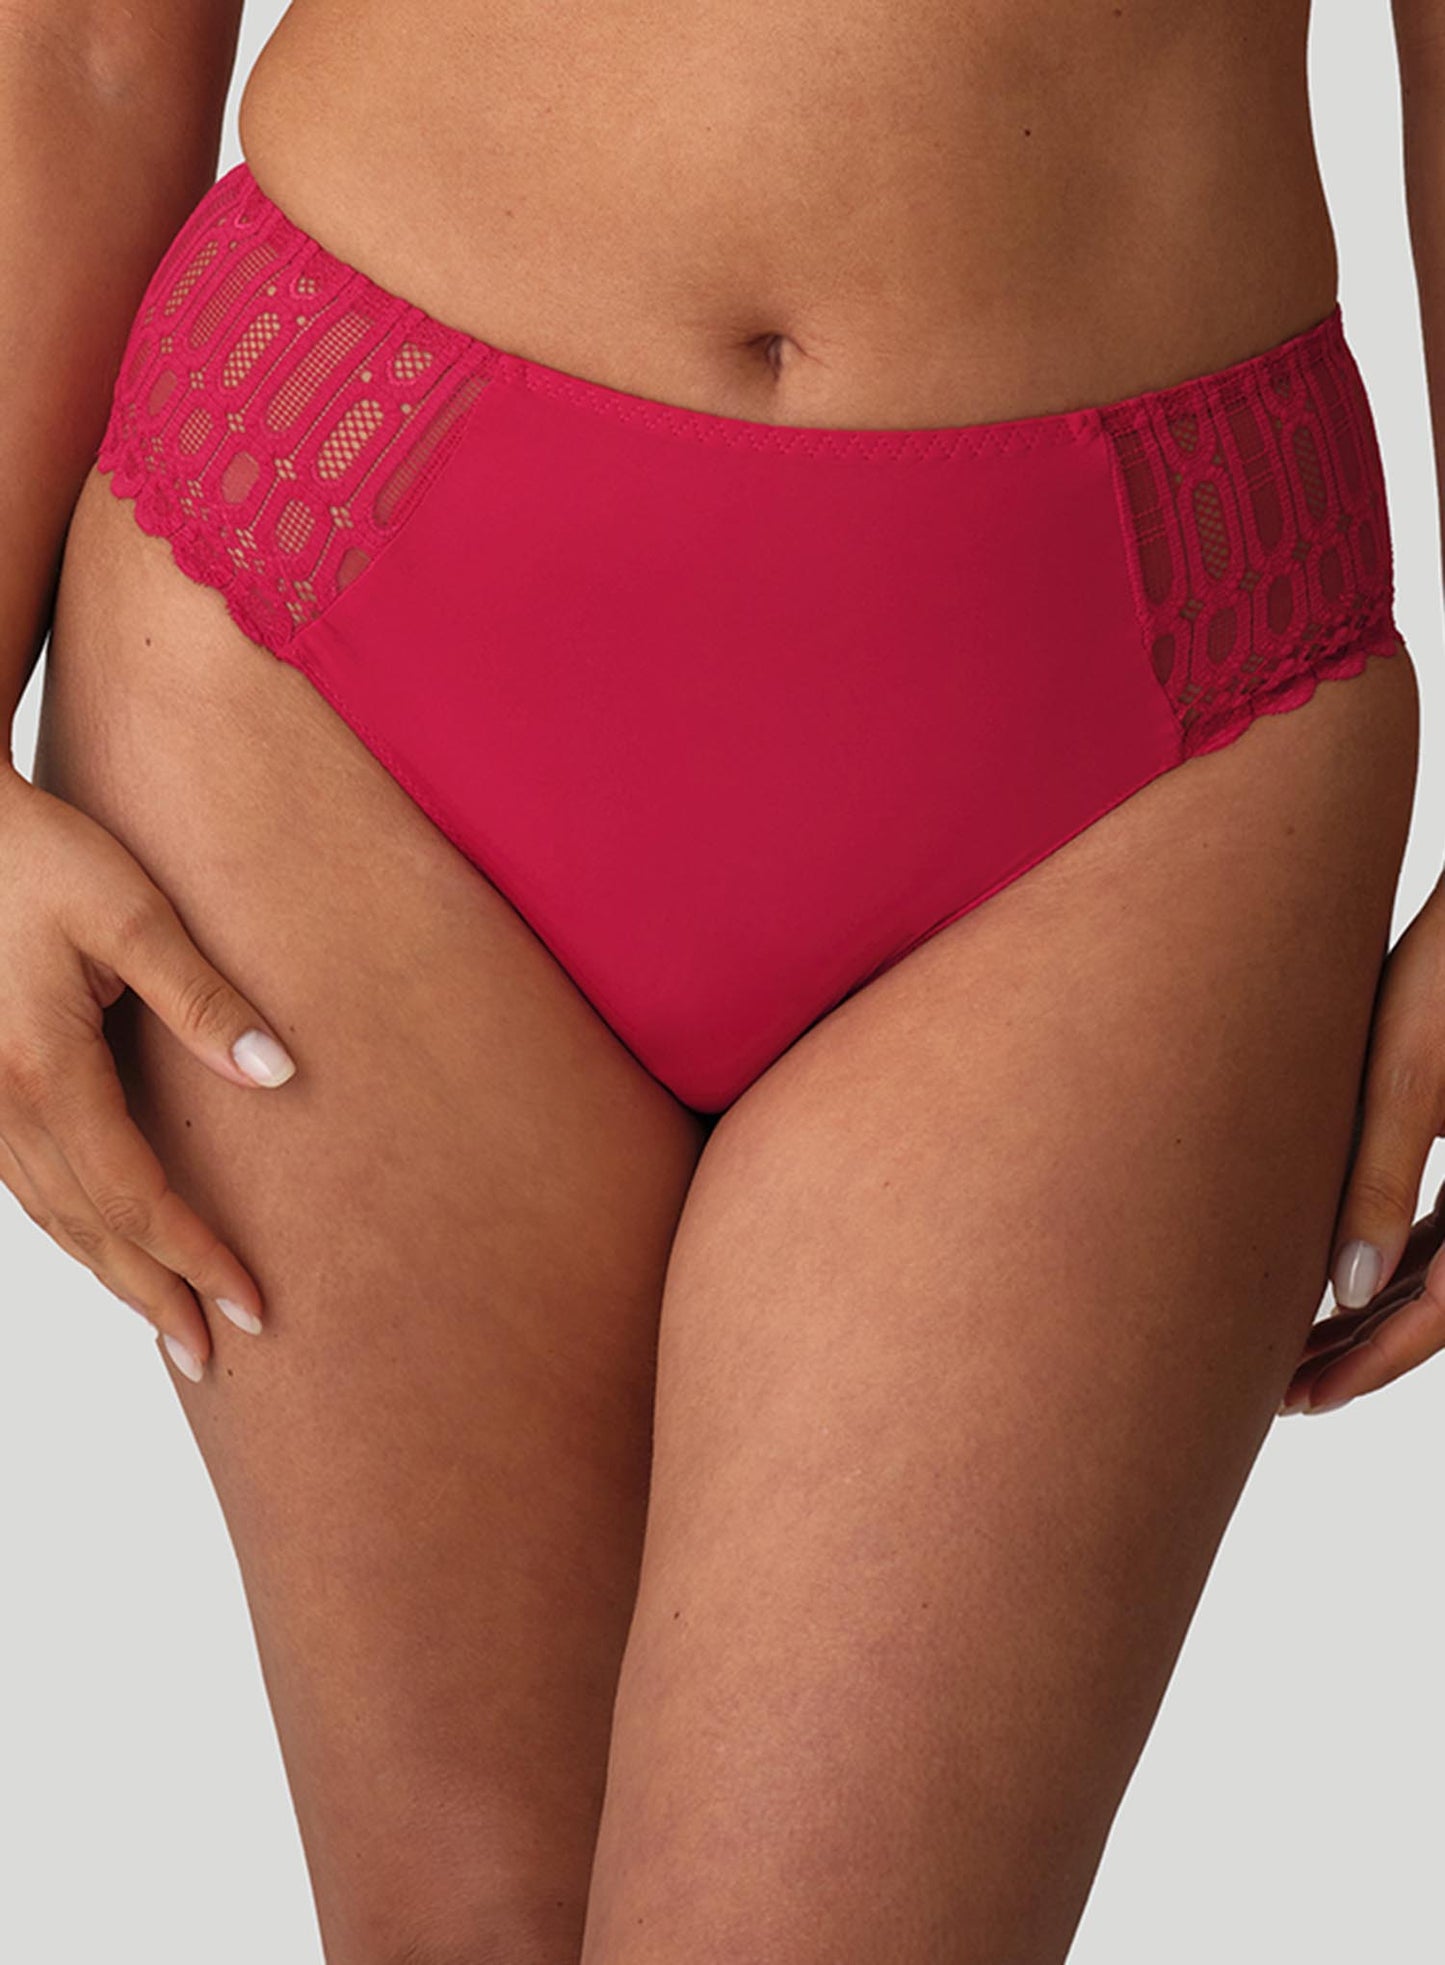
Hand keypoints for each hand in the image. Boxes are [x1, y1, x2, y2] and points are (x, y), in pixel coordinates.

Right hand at [0, 767, 295, 1381]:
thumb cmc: (39, 856)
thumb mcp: (131, 914)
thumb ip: (203, 998)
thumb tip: (278, 1074)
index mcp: (45, 1074)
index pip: (137, 1198)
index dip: (198, 1258)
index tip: (254, 1307)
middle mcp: (2, 1108)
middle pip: (91, 1232)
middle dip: (157, 1298)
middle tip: (215, 1360)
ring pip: (53, 1220)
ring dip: (113, 1276)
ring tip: (169, 1324)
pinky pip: (30, 1190)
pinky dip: (75, 1233)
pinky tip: (106, 1247)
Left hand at [1280, 881, 1444, 1415]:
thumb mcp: (1410, 1070)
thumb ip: (1381, 1178)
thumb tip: (1346, 1291)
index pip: (1443, 1308)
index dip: (1371, 1363)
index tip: (1297, 1401)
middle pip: (1441, 1299)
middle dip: (1362, 1351)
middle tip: (1277, 1391)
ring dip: (1376, 1309)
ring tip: (1292, 1345)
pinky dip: (1399, 1258)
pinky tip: (1340, 1277)